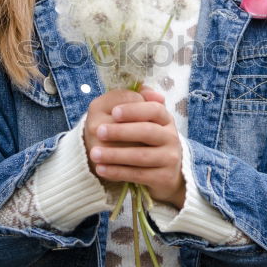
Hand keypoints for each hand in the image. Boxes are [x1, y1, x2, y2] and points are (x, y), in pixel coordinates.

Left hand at [83, 87, 184, 207]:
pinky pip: (138, 174)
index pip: (154, 110)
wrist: (165, 174)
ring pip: (141, 155)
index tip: (114, 112)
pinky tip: (101, 169)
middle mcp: (171, 137)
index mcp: (166, 119)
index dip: (134, 110)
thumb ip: (138, 101)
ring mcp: (169, 158)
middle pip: (147, 132)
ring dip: (115, 154)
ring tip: (94, 154)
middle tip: (98, 131)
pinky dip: (118, 172)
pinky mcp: (163, 178)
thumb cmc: (148, 141)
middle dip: (121, 132)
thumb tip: (143, 89)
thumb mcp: (146, 120)